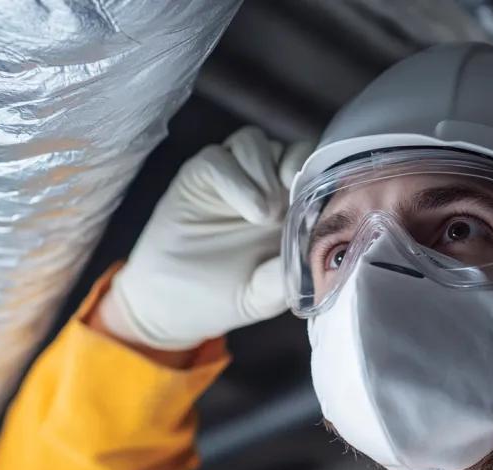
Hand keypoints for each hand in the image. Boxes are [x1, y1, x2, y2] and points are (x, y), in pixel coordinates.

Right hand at [99, 126, 312, 349]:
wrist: (169, 304)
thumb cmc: (223, 296)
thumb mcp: (264, 293)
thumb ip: (289, 275)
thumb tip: (317, 255)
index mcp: (290, 210)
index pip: (316, 170)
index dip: (324, 175)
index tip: (323, 201)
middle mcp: (264, 186)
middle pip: (291, 147)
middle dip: (296, 167)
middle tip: (290, 206)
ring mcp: (232, 178)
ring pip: (256, 141)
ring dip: (265, 171)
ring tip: (265, 214)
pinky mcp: (198, 176)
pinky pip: (219, 157)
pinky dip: (237, 178)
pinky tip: (248, 209)